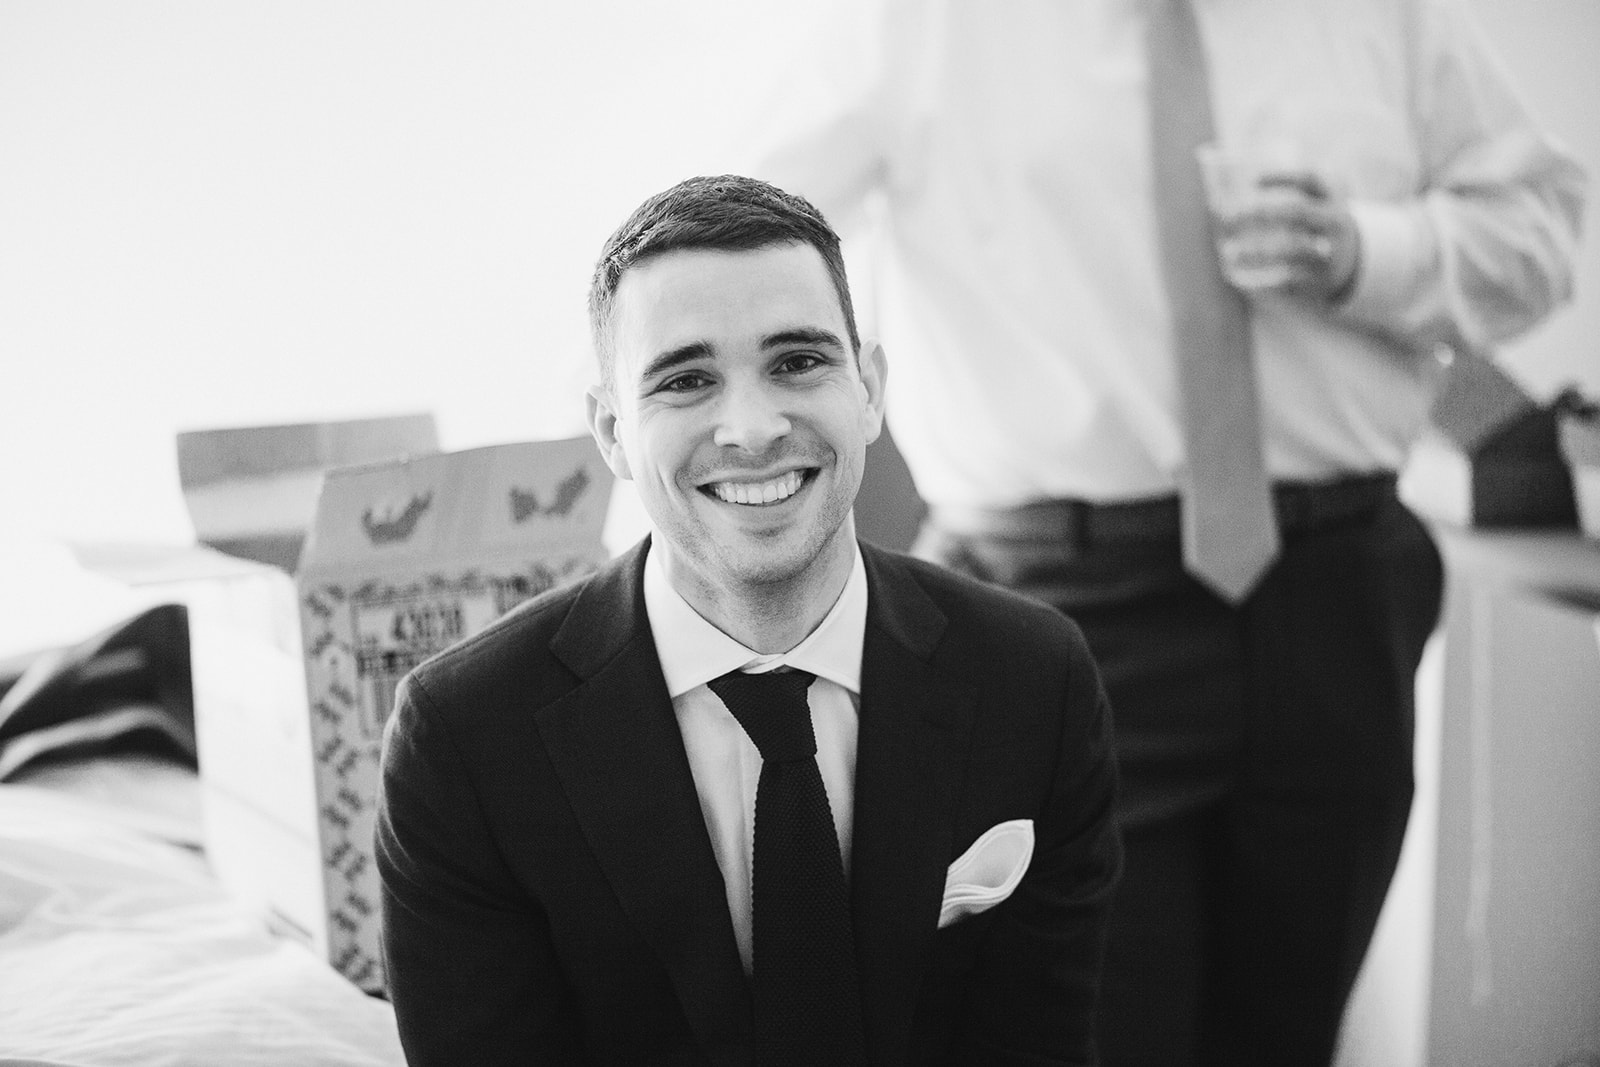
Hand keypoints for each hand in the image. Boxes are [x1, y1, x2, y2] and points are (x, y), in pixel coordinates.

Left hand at [1214, 172, 1359, 302]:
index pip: (1311, 179)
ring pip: (1293, 250)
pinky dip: (1261, 280)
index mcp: (1332, 198)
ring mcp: (1330, 252)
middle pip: (1298, 211)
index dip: (1283, 176)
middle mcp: (1334, 223)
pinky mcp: (1320, 281)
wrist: (1350, 263)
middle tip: (1228, 216)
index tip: (1252, 180)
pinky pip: (1288, 281)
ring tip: (1229, 253)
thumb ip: (1278, 201)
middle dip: (1261, 212)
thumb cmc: (1313, 227)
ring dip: (1257, 252)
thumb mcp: (1310, 207)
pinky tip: (1238, 279)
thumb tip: (1219, 203)